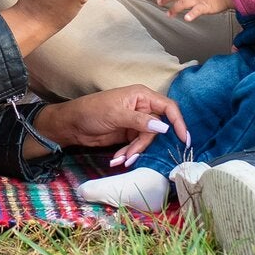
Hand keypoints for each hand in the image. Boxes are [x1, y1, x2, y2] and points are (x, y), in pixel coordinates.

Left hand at [31, 85, 187, 155]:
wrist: (72, 125)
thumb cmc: (91, 111)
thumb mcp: (116, 114)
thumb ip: (140, 120)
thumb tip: (163, 127)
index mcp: (141, 95)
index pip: (168, 107)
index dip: (178, 122)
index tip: (183, 139)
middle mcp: (142, 107)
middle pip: (158, 128)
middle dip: (145, 144)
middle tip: (132, 155)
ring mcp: (136, 121)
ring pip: (148, 140)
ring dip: (135, 151)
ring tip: (121, 159)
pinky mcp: (129, 134)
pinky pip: (138, 146)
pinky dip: (130, 153)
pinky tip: (117, 159)